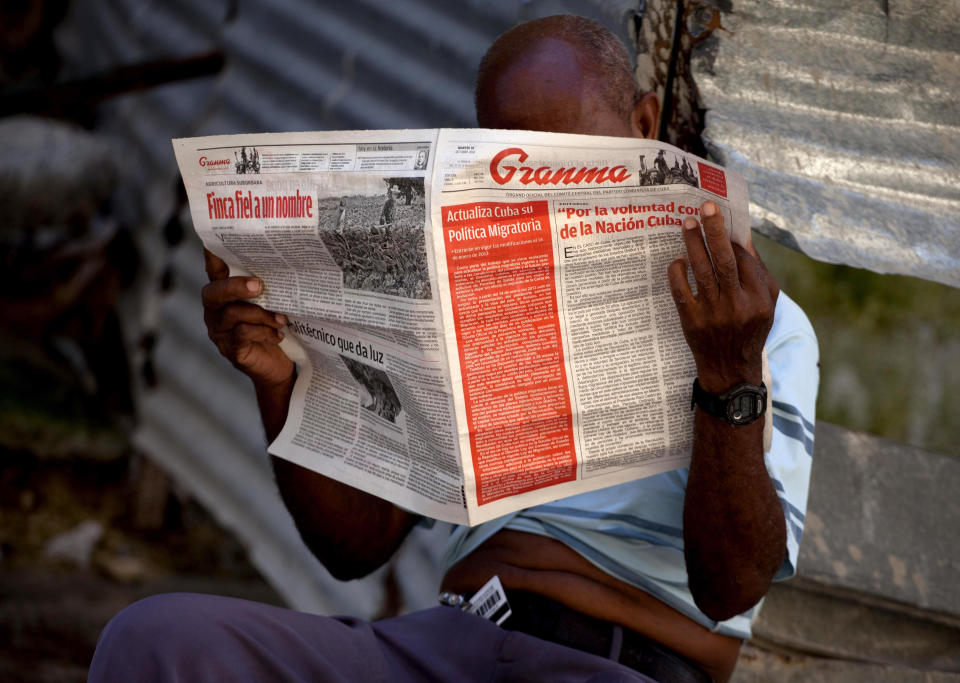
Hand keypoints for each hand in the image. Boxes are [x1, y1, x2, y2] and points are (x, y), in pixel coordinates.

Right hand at [202, 249, 293, 388]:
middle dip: (236, 287)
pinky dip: (263, 332)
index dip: (212, 256)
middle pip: (215, 293)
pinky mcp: (230, 349)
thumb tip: (286, 266)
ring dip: (260, 314)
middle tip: (259, 285)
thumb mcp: (271, 305)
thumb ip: (268, 289)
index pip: (214, 271)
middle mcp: (216, 311)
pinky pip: (242, 335)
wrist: (277, 367)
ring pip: (233, 314)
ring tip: (281, 319)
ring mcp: (220, 332)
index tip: (213, 241)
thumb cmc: (273, 329)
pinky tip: (278, 334)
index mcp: (224, 295)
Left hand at [667, 201, 778, 392]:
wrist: (731, 370)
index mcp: (759, 299)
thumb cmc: (750, 331)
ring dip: (693, 244)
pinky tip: (677, 259)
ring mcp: (713, 314)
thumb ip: (758, 273)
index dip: (733, 239)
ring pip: (701, 271)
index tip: (722, 220)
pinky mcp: (692, 322)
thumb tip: (742, 239)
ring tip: (687, 224)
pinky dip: (677, 272)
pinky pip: (681, 291)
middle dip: (715, 231)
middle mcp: (738, 305)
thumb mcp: (766, 304)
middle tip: (706, 208)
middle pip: (725, 260)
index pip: (744, 261)